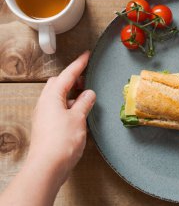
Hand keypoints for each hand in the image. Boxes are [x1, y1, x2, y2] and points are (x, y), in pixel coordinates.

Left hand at [27, 51, 95, 185]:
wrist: (48, 167)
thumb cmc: (62, 141)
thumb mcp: (78, 118)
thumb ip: (85, 102)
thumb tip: (89, 94)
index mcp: (52, 97)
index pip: (67, 75)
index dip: (79, 64)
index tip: (87, 55)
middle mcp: (46, 104)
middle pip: (58, 84)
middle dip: (73, 79)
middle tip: (87, 80)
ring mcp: (45, 115)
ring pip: (59, 97)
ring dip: (73, 94)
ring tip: (87, 97)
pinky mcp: (48, 126)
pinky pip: (60, 109)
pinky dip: (71, 106)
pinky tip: (81, 113)